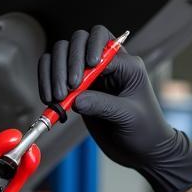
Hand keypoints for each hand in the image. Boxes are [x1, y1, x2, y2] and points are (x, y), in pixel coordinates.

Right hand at [38, 25, 191, 191]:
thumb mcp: (128, 116)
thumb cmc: (145, 131)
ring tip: (57, 98)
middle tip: (68, 89)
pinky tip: (49, 100)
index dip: (85, 54)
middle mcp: (107, 64)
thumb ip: (103, 105)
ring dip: (54, 71)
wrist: (141, 151)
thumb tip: (75, 100)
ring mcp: (90, 75)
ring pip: (61, 53)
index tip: (79, 80)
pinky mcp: (76, 89)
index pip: (101, 40)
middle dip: (68, 61)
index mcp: (127, 64)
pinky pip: (54, 72)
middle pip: (78, 40)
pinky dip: (46, 81)